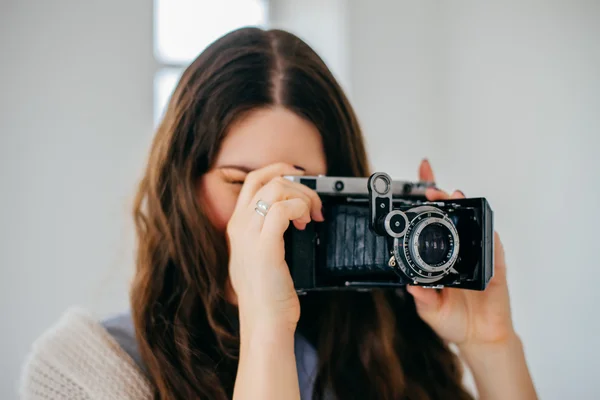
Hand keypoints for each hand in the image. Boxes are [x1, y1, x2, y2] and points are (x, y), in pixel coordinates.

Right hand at [226, 163, 323, 334]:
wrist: (265, 321)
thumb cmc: (266, 294)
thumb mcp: (259, 257)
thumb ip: (266, 234)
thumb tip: (290, 216)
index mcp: (237, 226)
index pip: (254, 180)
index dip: (279, 172)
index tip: (301, 179)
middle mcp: (239, 225)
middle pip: (265, 178)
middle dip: (296, 184)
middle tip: (314, 204)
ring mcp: (249, 234)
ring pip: (276, 189)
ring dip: (302, 196)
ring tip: (311, 216)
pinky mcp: (264, 245)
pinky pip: (283, 208)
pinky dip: (301, 208)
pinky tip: (306, 222)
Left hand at [407, 159, 515, 348]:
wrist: (479, 338)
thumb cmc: (453, 320)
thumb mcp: (430, 311)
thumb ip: (422, 298)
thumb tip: (409, 284)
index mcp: (441, 256)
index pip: (433, 223)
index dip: (428, 202)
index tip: (420, 180)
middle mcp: (460, 251)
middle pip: (454, 217)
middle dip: (443, 197)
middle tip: (432, 189)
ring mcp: (479, 255)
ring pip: (475, 224)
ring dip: (466, 207)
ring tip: (454, 196)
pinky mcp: (496, 266)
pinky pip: (495, 246)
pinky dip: (489, 233)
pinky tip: (483, 224)